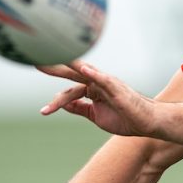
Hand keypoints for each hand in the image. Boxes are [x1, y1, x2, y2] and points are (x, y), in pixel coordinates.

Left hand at [38, 62, 157, 137]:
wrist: (147, 123)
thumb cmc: (125, 118)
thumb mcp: (96, 116)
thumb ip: (80, 108)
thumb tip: (62, 104)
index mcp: (92, 90)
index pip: (69, 91)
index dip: (55, 101)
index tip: (42, 111)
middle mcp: (98, 83)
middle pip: (72, 73)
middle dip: (54, 68)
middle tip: (35, 61)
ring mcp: (107, 84)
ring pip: (85, 72)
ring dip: (70, 65)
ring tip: (55, 58)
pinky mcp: (117, 89)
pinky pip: (104, 79)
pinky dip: (94, 74)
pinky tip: (84, 68)